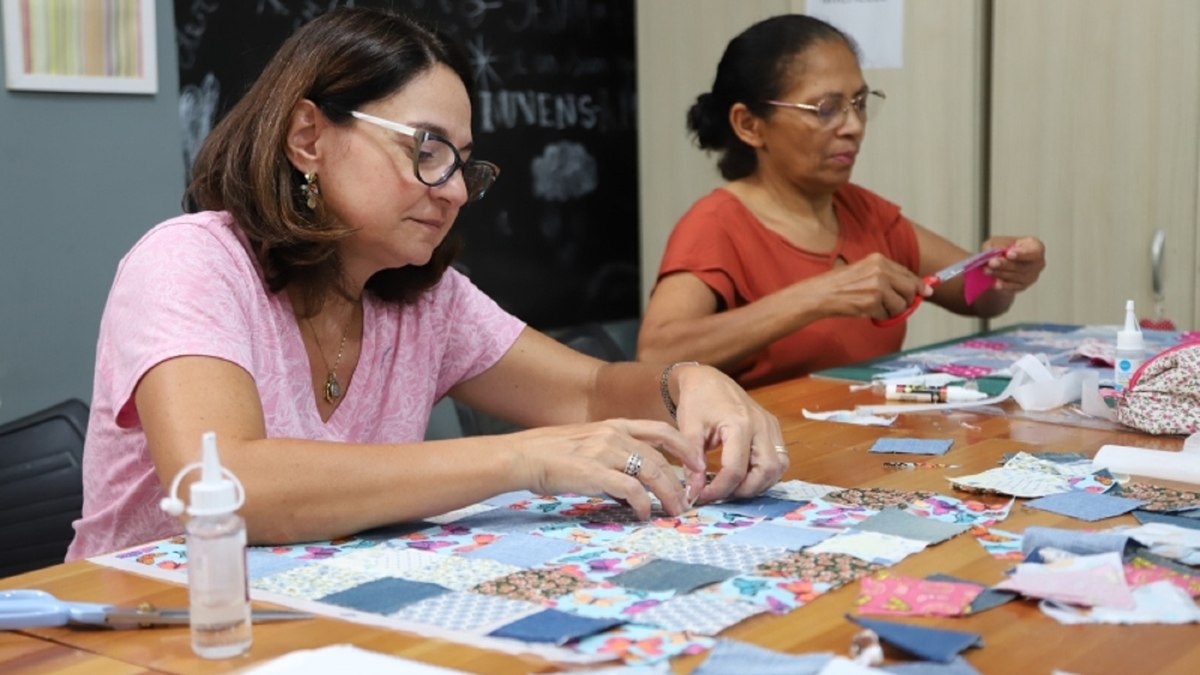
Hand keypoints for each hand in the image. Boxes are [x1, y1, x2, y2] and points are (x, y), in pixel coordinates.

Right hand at [513, 419, 706, 518]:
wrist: (522, 456)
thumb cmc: (549, 455)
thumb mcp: (587, 445)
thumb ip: (611, 458)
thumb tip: (629, 487)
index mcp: (614, 425)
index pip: (660, 430)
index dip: (684, 447)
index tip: (697, 464)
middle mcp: (614, 435)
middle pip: (661, 457)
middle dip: (680, 481)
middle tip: (689, 500)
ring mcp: (605, 452)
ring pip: (652, 473)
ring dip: (668, 495)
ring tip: (675, 512)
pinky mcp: (596, 472)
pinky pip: (631, 490)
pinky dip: (643, 505)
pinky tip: (645, 515)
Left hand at [671, 364, 787, 502]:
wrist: (708, 379)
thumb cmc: (697, 401)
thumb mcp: (688, 429)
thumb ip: (691, 461)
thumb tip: (694, 492)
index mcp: (740, 424)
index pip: (736, 469)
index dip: (719, 489)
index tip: (703, 497)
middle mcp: (762, 426)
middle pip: (766, 472)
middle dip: (744, 491)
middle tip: (722, 495)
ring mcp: (771, 426)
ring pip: (777, 468)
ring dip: (758, 484)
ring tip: (733, 487)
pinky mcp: (773, 429)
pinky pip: (779, 459)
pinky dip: (764, 473)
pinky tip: (745, 475)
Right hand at [800, 253, 930, 321]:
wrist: (820, 294)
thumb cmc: (839, 285)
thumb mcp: (865, 272)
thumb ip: (889, 277)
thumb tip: (919, 289)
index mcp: (878, 259)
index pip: (908, 273)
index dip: (918, 284)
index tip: (926, 291)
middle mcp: (880, 270)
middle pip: (911, 288)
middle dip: (908, 300)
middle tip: (898, 306)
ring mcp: (877, 286)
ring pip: (901, 304)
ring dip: (892, 311)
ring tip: (876, 307)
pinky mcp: (872, 302)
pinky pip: (887, 315)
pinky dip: (879, 317)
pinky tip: (866, 311)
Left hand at [981, 236, 1044, 292]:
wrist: (1001, 263)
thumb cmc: (1004, 248)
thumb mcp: (998, 241)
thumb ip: (997, 246)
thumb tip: (992, 253)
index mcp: (1035, 247)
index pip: (1033, 251)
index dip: (1021, 254)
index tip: (1009, 254)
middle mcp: (1038, 263)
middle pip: (1023, 266)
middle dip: (1005, 265)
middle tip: (991, 262)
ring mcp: (1032, 276)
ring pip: (1017, 277)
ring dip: (1001, 274)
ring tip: (987, 270)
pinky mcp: (1023, 286)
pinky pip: (1014, 287)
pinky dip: (1004, 285)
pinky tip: (995, 283)